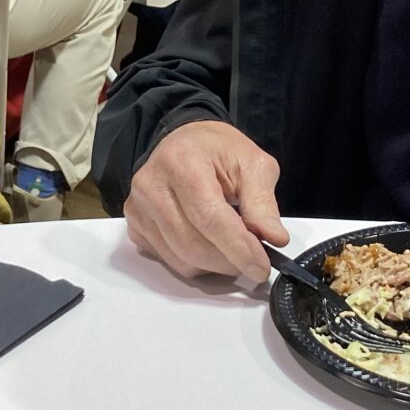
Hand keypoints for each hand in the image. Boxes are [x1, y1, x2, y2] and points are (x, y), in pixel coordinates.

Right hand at [124, 121, 288, 281]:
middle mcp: (151, 184)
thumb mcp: (253, 165)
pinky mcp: (135, 224)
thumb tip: (274, 239)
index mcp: (182, 161)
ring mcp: (138, 207)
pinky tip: (208, 244)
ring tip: (232, 249)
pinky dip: (194, 263)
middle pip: (192, 244)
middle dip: (228, 261)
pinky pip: (168, 259)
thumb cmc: (219, 151)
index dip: (237, 248)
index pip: (209, 217)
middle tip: (253, 260)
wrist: (188, 142)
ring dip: (213, 265)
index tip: (260, 267)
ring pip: (180, 258)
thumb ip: (263, 203)